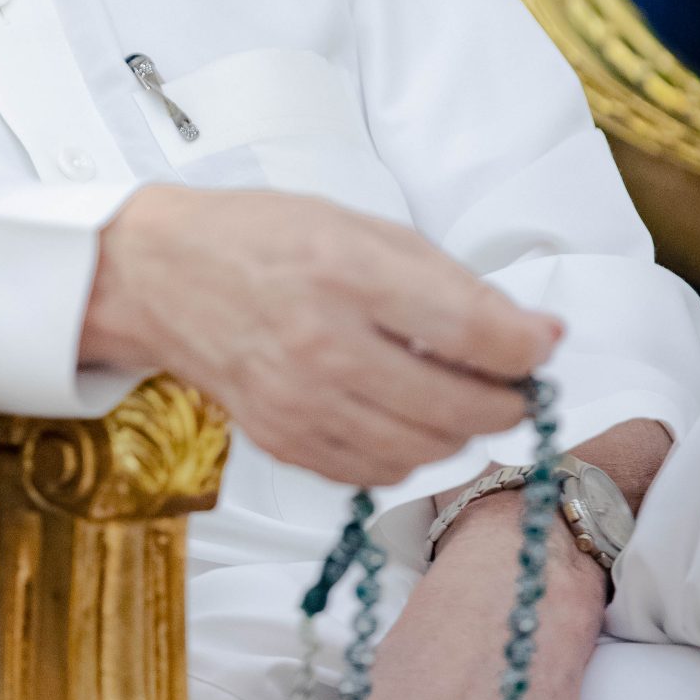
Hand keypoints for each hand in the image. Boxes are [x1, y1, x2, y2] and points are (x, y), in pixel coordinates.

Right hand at [81, 187, 556, 484]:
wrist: (160, 276)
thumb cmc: (263, 238)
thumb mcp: (360, 226)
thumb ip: (450, 280)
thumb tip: (535, 334)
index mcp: (348, 273)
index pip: (476, 335)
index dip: (528, 348)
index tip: (539, 344)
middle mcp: (323, 345)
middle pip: (461, 408)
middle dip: (506, 400)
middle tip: (507, 381)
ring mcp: (299, 403)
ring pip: (425, 452)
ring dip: (459, 431)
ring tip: (452, 396)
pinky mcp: (282, 441)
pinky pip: (375, 473)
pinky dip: (405, 452)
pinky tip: (398, 414)